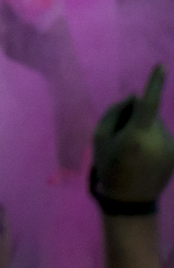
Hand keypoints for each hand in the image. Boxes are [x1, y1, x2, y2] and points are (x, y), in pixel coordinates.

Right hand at [93, 64, 173, 204]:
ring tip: (132, 150)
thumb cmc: (109, 167)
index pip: (148, 103)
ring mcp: (170, 147)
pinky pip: (161, 137)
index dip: (155, 84)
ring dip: (145, 129)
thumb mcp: (100, 138)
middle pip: (149, 114)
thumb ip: (115, 114)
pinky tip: (142, 157)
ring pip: (156, 125)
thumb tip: (134, 98)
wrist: (130, 201)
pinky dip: (152, 140)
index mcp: (138, 135)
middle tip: (120, 135)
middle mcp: (159, 139)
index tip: (161, 66)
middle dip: (137, 116)